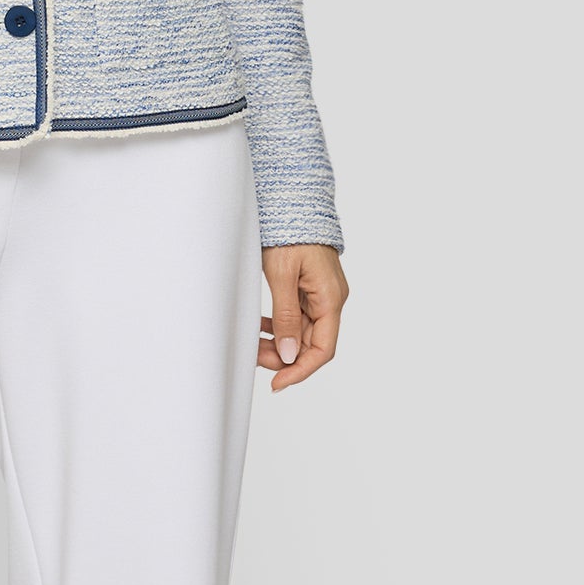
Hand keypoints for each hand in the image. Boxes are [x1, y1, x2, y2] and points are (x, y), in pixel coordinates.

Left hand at [260, 243, 348, 390]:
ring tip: (253, 345)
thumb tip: (288, 355)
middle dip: (283, 357)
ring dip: (279, 343)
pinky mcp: (307, 287)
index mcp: (330, 298)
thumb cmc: (290, 233)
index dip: (300, 370)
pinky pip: (296, 316)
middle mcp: (329, 299)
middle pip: (310, 343)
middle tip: (254, 358)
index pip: (322, 349)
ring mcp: (319, 293)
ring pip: (301, 332)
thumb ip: (286, 316)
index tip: (276, 383)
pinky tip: (261, 328)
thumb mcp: (282, 275)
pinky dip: (280, 326)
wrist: (291, 201)